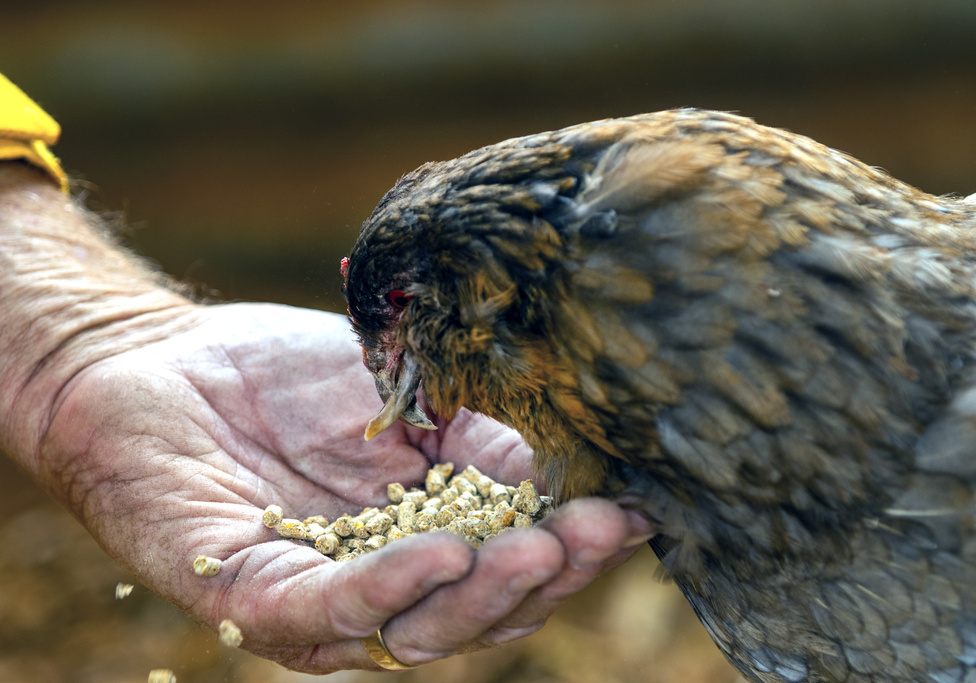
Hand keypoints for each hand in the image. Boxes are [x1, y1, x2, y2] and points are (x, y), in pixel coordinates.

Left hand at [40, 302, 650, 671]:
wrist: (160, 361)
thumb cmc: (286, 379)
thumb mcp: (408, 396)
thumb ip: (482, 433)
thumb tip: (582, 453)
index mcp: (427, 538)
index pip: (515, 565)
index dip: (576, 545)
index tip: (635, 507)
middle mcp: (383, 585)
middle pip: (481, 615)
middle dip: (546, 578)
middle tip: (597, 532)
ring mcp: (320, 598)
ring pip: (416, 631)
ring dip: (481, 595)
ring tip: (534, 548)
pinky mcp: (250, 595)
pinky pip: (325, 610)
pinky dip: (387, 589)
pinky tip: (439, 555)